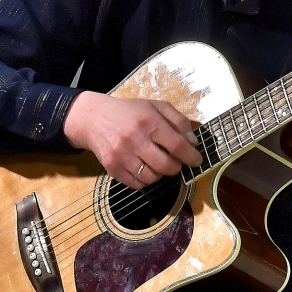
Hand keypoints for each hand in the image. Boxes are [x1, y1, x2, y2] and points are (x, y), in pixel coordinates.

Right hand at [63, 92, 201, 188]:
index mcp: (148, 121)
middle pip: (166, 165)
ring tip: (158, 163)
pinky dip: (145, 180)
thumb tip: (193, 142)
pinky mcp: (112, 168)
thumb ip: (177, 121)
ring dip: (161, 174)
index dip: (191, 156)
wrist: (94, 118)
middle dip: (177, 167)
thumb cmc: (130, 112)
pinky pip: (137, 184)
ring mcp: (122, 156)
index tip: (197, 160)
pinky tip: (145, 168)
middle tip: (176, 162)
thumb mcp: (156, 106)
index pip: (177, 145)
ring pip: (152, 177)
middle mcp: (135, 139)